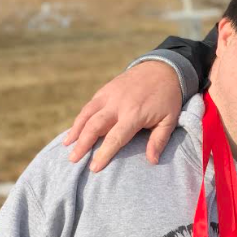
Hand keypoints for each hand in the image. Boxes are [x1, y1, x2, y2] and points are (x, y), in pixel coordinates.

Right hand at [64, 61, 182, 170]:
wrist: (162, 68)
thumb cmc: (167, 98)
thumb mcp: (170, 119)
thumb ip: (159, 140)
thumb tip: (152, 161)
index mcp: (134, 114)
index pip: (116, 137)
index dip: (104, 154)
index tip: (94, 168)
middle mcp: (118, 104)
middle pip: (95, 126)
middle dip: (82, 144)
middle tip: (73, 160)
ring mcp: (109, 95)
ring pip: (87, 114)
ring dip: (75, 130)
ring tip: (67, 145)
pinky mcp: (105, 90)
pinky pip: (89, 106)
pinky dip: (80, 119)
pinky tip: (74, 130)